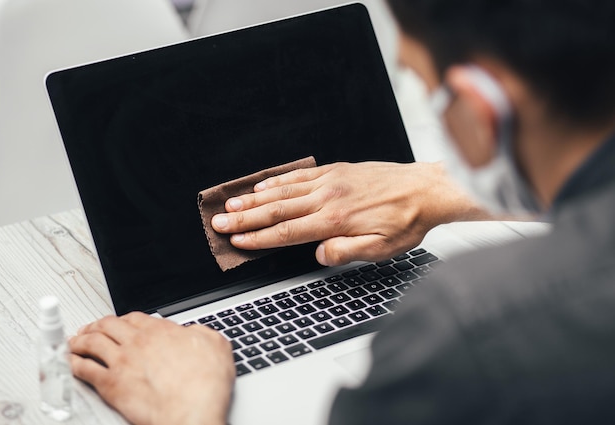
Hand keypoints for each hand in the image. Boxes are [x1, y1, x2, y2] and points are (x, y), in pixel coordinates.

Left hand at [69, 312, 234, 424]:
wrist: (192, 411)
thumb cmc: (205, 385)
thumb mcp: (217, 347)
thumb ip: (202, 333)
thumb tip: (195, 332)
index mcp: (162, 331)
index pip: (135, 317)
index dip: (123, 319)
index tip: (119, 323)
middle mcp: (138, 342)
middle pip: (108, 325)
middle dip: (96, 325)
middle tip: (90, 329)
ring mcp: (122, 362)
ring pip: (92, 342)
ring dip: (80, 340)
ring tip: (74, 342)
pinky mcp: (111, 384)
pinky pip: (85, 369)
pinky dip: (74, 364)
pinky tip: (71, 364)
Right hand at [212, 161, 488, 265]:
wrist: (426, 189)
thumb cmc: (405, 222)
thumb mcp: (380, 249)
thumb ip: (345, 253)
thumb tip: (317, 254)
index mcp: (333, 221)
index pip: (286, 231)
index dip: (258, 237)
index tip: (236, 240)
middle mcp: (326, 198)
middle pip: (276, 209)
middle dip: (244, 217)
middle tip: (218, 220)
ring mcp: (330, 181)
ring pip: (283, 190)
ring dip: (254, 198)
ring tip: (231, 203)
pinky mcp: (337, 171)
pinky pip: (300, 175)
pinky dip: (278, 180)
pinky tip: (264, 184)